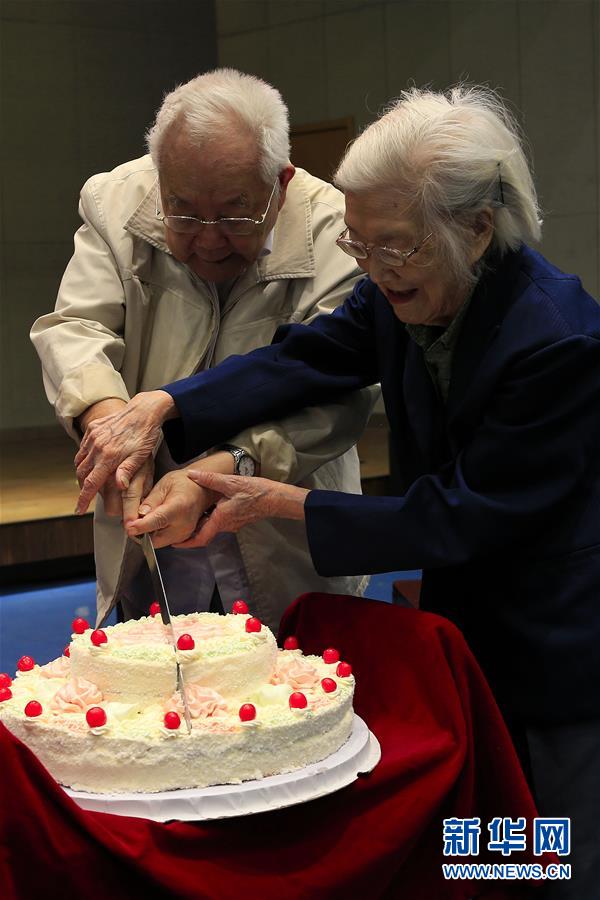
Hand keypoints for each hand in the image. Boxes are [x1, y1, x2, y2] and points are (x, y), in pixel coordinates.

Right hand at [74, 390, 174, 513]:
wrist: (144, 410)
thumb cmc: (145, 435)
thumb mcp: (140, 456)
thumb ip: (127, 471)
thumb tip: (118, 487)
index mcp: (108, 456)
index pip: (91, 482)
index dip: (83, 498)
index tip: (78, 510)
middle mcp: (97, 446)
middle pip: (81, 473)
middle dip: (81, 488)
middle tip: (84, 498)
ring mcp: (93, 436)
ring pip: (79, 460)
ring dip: (81, 473)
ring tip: (86, 483)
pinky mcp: (93, 428)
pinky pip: (82, 447)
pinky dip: (82, 458)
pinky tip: (89, 463)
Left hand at [125, 469, 216, 547]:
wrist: (202, 490)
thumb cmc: (184, 484)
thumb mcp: (164, 485)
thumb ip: (150, 501)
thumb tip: (138, 516)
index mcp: (179, 507)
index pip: (157, 521)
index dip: (141, 526)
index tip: (129, 527)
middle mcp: (184, 524)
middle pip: (155, 539)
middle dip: (140, 533)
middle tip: (133, 521)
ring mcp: (185, 534)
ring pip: (158, 543)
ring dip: (148, 535)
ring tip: (145, 519)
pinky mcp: (184, 538)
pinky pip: (164, 542)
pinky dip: (155, 535)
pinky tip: (154, 523)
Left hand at [173, 470, 307, 547]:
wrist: (275, 498)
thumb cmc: (256, 492)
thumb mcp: (231, 482)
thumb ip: (210, 479)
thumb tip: (192, 475)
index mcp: (221, 519)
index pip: (201, 537)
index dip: (186, 542)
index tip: (174, 543)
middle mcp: (226, 525)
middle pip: (204, 532)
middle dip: (190, 531)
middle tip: (175, 526)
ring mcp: (233, 524)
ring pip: (212, 527)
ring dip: (200, 524)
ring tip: (187, 515)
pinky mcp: (238, 520)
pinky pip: (220, 522)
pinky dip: (210, 518)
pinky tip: (206, 508)